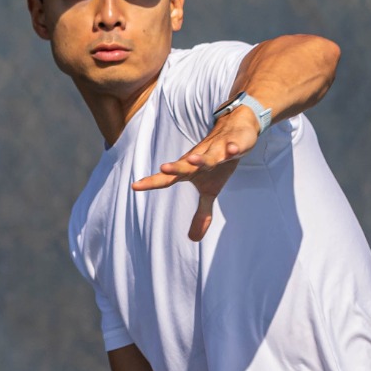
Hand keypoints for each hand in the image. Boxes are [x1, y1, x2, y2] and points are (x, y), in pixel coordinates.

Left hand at [132, 105, 260, 240]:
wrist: (235, 132)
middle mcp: (200, 159)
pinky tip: (231, 151)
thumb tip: (193, 239)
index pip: (169, 178)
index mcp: (190, 170)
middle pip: (186, 165)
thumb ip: (201, 213)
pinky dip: (232, 149)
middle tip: (164, 168)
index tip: (135, 186)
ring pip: (208, 155)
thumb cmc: (217, 163)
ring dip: (201, 158)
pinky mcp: (234, 144)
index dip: (153, 182)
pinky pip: (233, 147)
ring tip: (192, 160)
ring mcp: (217, 150)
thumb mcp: (210, 190)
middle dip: (176, 167)